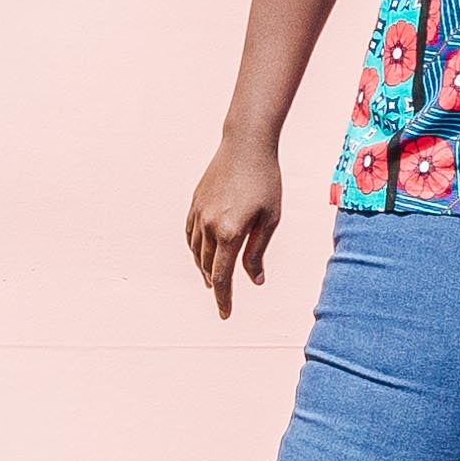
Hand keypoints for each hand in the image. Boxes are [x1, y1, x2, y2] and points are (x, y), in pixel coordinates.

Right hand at [185, 135, 281, 319]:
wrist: (245, 146)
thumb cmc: (266, 181)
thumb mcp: (270, 219)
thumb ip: (257, 251)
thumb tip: (254, 280)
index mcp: (230, 232)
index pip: (222, 276)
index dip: (223, 299)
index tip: (225, 315)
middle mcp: (209, 226)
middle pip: (208, 267)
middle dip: (215, 285)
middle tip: (223, 299)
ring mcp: (198, 213)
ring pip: (196, 252)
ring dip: (204, 269)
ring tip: (212, 280)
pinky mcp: (194, 203)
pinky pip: (190, 234)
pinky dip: (195, 250)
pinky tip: (201, 255)